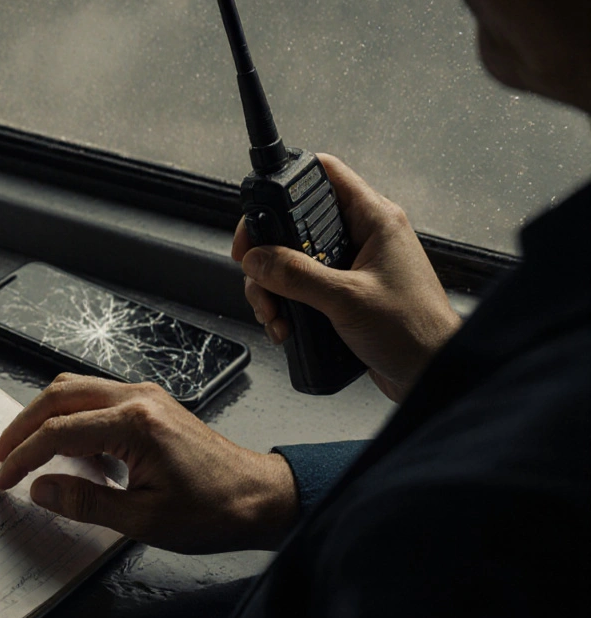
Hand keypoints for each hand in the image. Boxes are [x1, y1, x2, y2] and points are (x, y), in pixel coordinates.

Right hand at [0, 373, 297, 553]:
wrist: (262, 497)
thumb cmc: (214, 510)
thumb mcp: (143, 519)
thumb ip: (85, 502)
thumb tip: (40, 489)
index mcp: (135, 423)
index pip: (58, 431)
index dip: (23, 457)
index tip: (3, 480)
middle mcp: (138, 398)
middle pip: (59, 396)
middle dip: (21, 426)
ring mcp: (145, 396)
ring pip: (75, 389)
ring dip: (43, 416)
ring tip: (22, 449)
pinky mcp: (150, 404)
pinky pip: (96, 398)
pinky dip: (69, 416)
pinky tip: (64, 448)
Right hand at [234, 153, 460, 402]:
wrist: (431, 375)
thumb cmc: (415, 332)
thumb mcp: (347, 299)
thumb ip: (296, 275)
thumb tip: (257, 258)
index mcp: (375, 220)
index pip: (325, 175)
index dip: (286, 185)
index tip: (258, 214)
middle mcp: (363, 237)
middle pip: (296, 223)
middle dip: (268, 252)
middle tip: (252, 270)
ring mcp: (352, 266)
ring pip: (292, 260)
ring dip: (272, 287)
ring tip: (273, 312)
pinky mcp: (343, 294)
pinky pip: (300, 288)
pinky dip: (284, 305)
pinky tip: (284, 325)